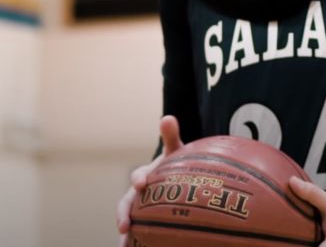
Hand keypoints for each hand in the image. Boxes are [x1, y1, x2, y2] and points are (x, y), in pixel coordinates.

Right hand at [116, 116, 182, 246]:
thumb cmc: (175, 163)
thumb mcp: (175, 150)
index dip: (139, 178)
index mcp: (145, 175)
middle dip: (123, 215)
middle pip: (127, 205)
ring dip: (125, 236)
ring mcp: (140, 209)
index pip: (139, 176)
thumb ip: (171, 136)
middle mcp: (138, 194)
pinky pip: (140, 235)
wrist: (177, 176)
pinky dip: (137, 244)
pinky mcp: (145, 222)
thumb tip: (166, 118)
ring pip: (129, 223)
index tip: (143, 182)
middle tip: (124, 226)